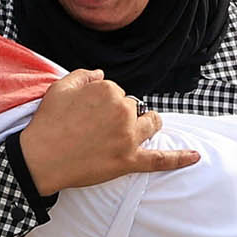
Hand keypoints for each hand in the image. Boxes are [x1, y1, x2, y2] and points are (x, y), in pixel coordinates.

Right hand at [18, 69, 199, 195]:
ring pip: (150, 124)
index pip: (116, 91)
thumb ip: (84, 76)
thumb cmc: (47, 123)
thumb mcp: (60, 88)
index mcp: (108, 90)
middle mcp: (123, 110)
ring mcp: (128, 137)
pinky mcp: (129, 161)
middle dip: (119, 115)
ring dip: (146, 125)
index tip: (85, 113)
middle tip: (94, 129)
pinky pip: (160, 160)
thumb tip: (101, 75)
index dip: (102, 103)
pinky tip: (196, 156)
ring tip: (133, 131)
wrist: (39, 159)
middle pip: (132, 107)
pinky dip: (180, 159)